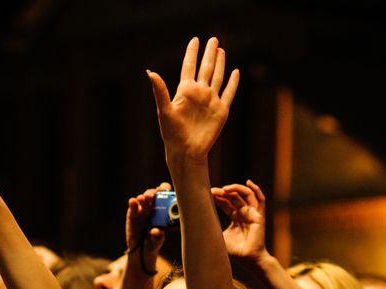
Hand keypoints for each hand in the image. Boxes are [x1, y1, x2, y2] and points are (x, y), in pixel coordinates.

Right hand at [126, 183, 168, 265]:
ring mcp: (142, 209)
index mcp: (163, 210)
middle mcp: (152, 207)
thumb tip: (156, 231)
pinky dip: (133, 203)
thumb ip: (158, 236)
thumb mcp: (157, 241)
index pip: (165, 195)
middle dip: (153, 192)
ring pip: (143, 198)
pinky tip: (133, 202)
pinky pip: (133, 206)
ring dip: (144, 197)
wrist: (141, 250)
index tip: (165, 191)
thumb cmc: (153, 242)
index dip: (165, 190)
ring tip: (143, 199)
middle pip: (153, 194)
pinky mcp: (132, 214)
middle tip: (152, 197)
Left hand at [147, 37, 239, 166]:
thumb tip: (150, 72)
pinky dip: (232, 82)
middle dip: (209, 53)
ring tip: (221, 50)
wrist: (186, 151)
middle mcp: (199, 93)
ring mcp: (210, 101)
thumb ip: (160, 91)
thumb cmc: (172, 133)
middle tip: (213, 39)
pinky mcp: (221, 111)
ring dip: (220, 64)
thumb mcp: (164, 110)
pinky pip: (228, 93)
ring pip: (217, 77)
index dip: (192, 52)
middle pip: (206, 68)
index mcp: (185, 91)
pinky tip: (235, 72)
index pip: (189, 66)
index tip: (195, 40)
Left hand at [215, 180, 268, 262]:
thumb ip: (212, 228)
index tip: (207, 194)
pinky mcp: (259, 215)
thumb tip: (195, 224)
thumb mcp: (218, 236)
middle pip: (234, 197)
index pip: (226, 202)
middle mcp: (243, 213)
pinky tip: (249, 182)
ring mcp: (252, 213)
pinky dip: (256, 189)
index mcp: (235, 217)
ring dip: (235, 189)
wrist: (248, 259)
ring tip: (224, 189)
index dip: (218, 197)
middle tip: (212, 191)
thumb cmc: (235, 251)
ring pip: (246, 194)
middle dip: (223, 192)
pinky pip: (260, 200)